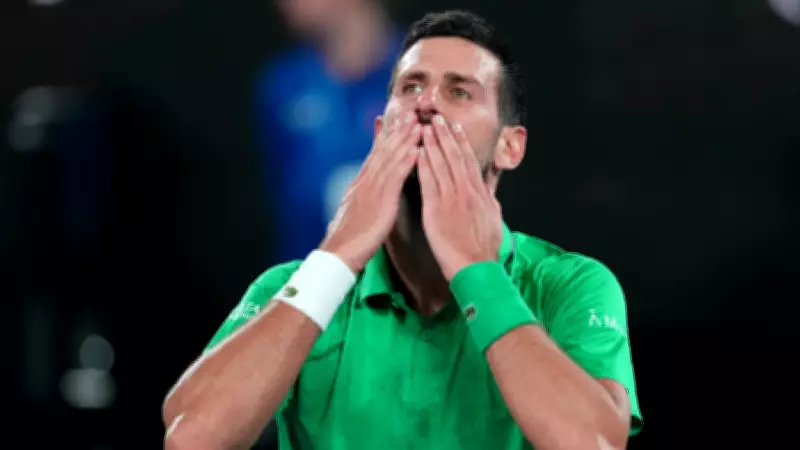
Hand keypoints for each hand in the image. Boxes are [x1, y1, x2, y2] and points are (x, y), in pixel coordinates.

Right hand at [320, 113, 421, 271]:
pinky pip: (395, 178)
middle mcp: (365, 182)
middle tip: (411, 112)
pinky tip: (416, 149)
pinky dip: (406, 161)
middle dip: (398, 131)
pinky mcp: (380, 202)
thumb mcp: (356, 212)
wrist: (339, 253)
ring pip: (390, 159)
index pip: (375, 155)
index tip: (395, 121)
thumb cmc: (350, 240)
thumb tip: (366, 193)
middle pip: (383, 151)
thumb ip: (363, 198)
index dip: (386, 136)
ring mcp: (372, 190)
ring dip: (405, 139)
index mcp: (361, 185)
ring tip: (417, 123)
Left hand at [417, 115, 502, 279]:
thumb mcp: (495, 218)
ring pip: (440, 166)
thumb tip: (491, 187)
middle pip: (455, 157)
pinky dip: (423, 166)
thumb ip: (490, 199)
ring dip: (432, 145)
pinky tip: (416, 153)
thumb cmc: (484, 249)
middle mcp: (467, 192)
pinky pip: (428, 183)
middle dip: (444, 135)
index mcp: (480, 194)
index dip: (460, 142)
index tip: (454, 127)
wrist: (476, 268)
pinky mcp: (436, 211)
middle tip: (436, 117)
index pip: (469, 161)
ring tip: (424, 127)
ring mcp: (452, 200)